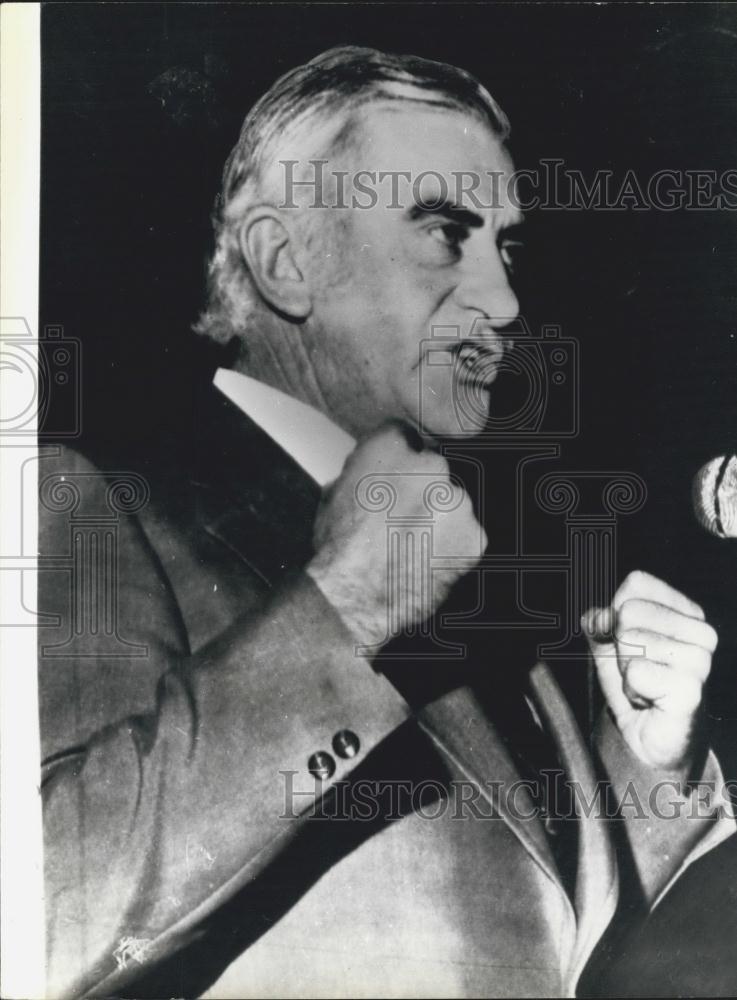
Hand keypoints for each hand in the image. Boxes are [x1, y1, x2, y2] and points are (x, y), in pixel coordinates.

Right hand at [306, 423, 485, 649]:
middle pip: (434, 470)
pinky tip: (427, 559)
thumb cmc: (338, 550)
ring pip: (452, 502)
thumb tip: (371, 473)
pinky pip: (467, 534)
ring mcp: (456, 499)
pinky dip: (453, 546)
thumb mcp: (332, 494)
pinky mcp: (474, 535)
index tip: (396, 477)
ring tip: (412, 545)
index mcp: (388, 448)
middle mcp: (429, 465)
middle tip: (401, 519)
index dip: (398, 459)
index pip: (403, 435)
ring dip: (438, 518)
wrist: (355, 595)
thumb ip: (361, 472)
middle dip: (421, 490)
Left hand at [584, 570, 717, 770]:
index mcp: (686, 611)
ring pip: (630, 641)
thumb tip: (595, 617)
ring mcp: (700, 660)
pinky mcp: (691, 689)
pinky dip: (631, 690)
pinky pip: (635, 672)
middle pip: (629, 611)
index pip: (637, 584)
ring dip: (626, 671)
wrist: (651, 738)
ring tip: (645, 686)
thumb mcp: (609, 644)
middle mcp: (701, 631)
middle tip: (638, 669)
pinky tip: (650, 700)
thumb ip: (598, 621)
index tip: (624, 640)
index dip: (616, 611)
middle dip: (619, 646)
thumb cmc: (637, 685)